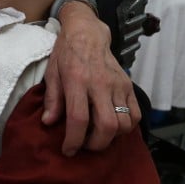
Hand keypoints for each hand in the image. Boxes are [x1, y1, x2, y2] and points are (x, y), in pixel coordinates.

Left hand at [43, 1, 140, 153]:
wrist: (88, 33)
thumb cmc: (66, 54)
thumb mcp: (52, 73)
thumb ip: (52, 99)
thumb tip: (48, 123)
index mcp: (77, 80)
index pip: (78, 118)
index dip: (73, 140)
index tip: (68, 150)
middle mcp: (100, 84)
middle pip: (107, 125)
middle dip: (96, 144)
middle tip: (85, 146)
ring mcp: (118, 85)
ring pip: (124, 123)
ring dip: (112, 138)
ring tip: (98, 137)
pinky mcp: (129, 85)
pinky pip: (136, 114)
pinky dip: (127, 127)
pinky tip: (114, 127)